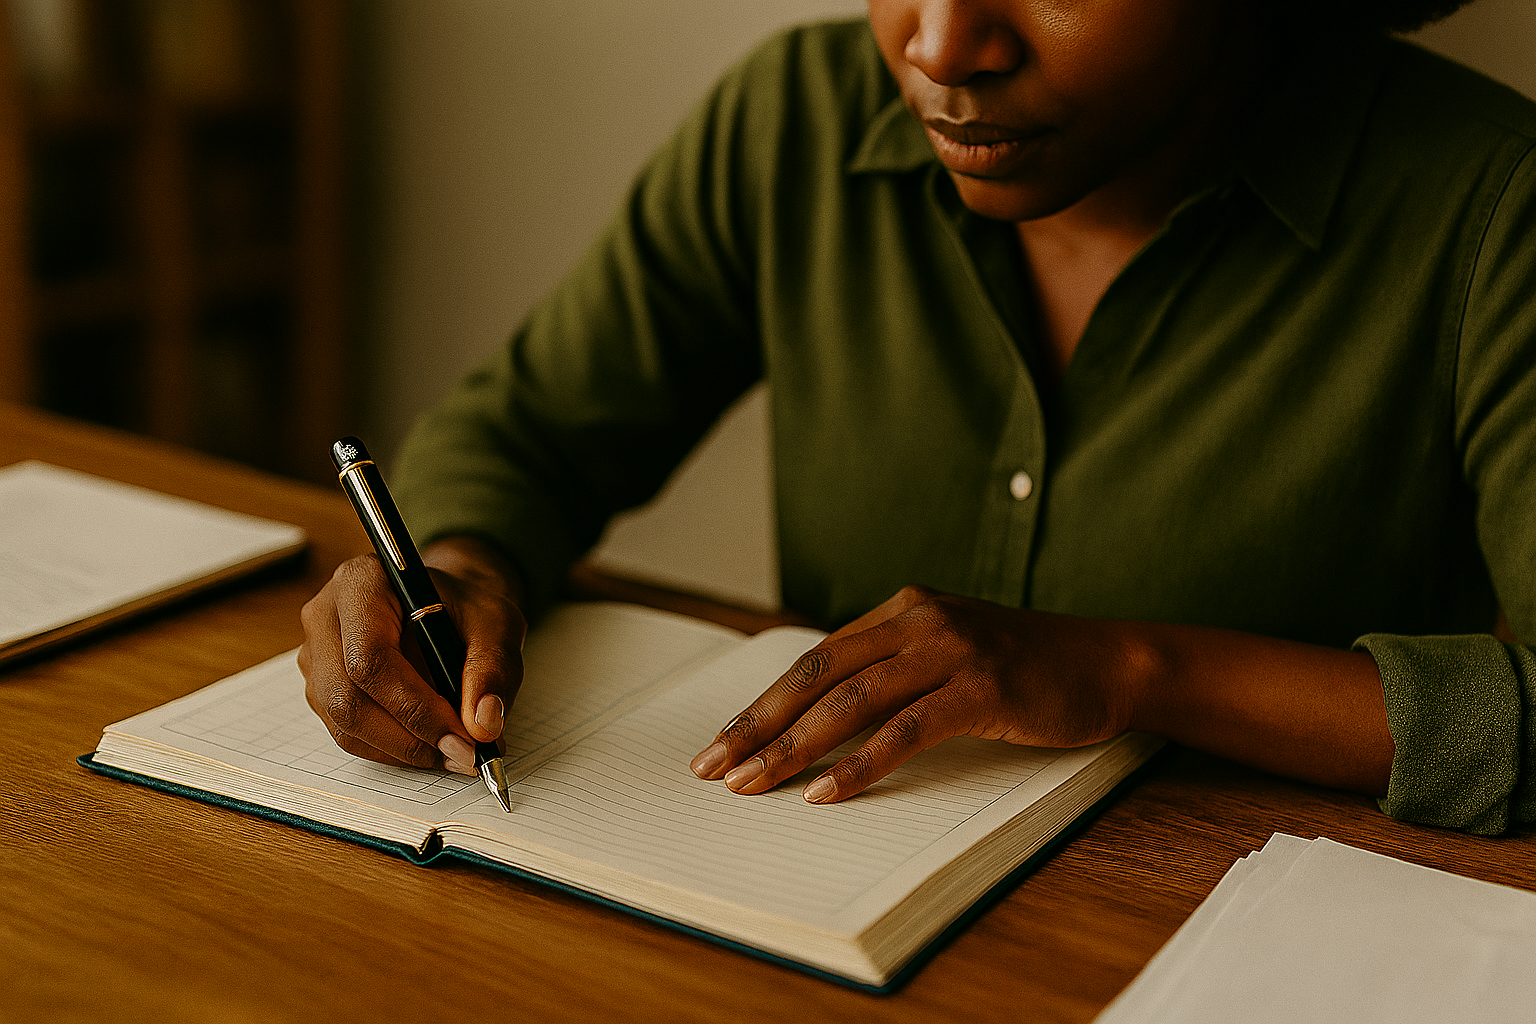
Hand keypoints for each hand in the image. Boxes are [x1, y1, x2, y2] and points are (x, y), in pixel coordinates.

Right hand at [298, 536, 526, 774]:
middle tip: (463, 755)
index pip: (370, 657)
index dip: (414, 707)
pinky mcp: (320, 686)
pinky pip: (347, 732)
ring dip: (402, 749)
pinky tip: (430, 746)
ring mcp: (315, 655)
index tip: (462, 736)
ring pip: (344, 722)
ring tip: (455, 752)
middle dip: (409, 737)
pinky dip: (392, 750)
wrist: (448, 604)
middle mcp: (324, 616)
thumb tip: (483, 725)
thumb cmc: (466, 607)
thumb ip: (493, 670)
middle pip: (348, 697)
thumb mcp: (496, 624)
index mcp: (362, 583)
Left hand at [688, 585, 1136, 803]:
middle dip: (759, 724)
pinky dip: (861, 762)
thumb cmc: (1023, 670)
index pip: (815, 660)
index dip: (763, 704)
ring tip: (753, 784)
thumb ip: (892, 672)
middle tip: (713, 767)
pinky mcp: (982, 687)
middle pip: (818, 674)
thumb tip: (818, 720)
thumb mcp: (948, 655)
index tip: (721, 744)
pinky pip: (906, 729)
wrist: (1108, 663)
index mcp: (901, 610)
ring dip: (795, 746)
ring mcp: (951, 649)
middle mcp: (918, 620)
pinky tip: (826, 792)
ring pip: (852, 700)